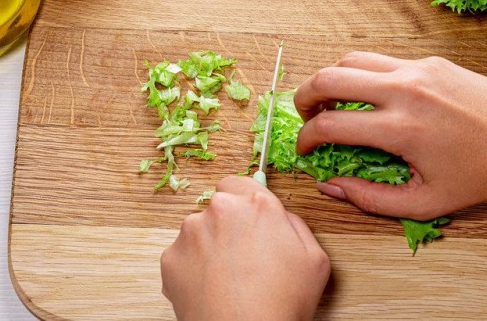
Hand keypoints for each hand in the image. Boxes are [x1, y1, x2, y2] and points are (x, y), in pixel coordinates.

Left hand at [160, 175, 329, 320]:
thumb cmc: (281, 303)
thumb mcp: (315, 259)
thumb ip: (295, 225)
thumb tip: (280, 216)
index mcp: (256, 204)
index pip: (240, 182)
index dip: (245, 203)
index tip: (249, 220)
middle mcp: (220, 209)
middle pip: (219, 205)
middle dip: (228, 224)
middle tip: (243, 256)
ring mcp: (191, 232)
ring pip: (199, 229)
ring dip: (210, 244)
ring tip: (227, 277)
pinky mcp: (171, 257)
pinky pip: (183, 254)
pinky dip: (193, 266)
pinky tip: (211, 287)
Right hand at [293, 52, 486, 219]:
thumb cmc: (479, 179)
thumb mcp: (423, 203)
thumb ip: (368, 199)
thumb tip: (329, 186)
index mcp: (401, 130)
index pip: (330, 126)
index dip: (305, 139)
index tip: (304, 150)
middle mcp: (405, 91)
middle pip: (329, 78)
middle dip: (304, 97)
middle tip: (304, 116)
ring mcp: (418, 70)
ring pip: (351, 60)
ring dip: (331, 80)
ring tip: (331, 101)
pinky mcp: (432, 60)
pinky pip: (382, 60)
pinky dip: (364, 75)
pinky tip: (371, 95)